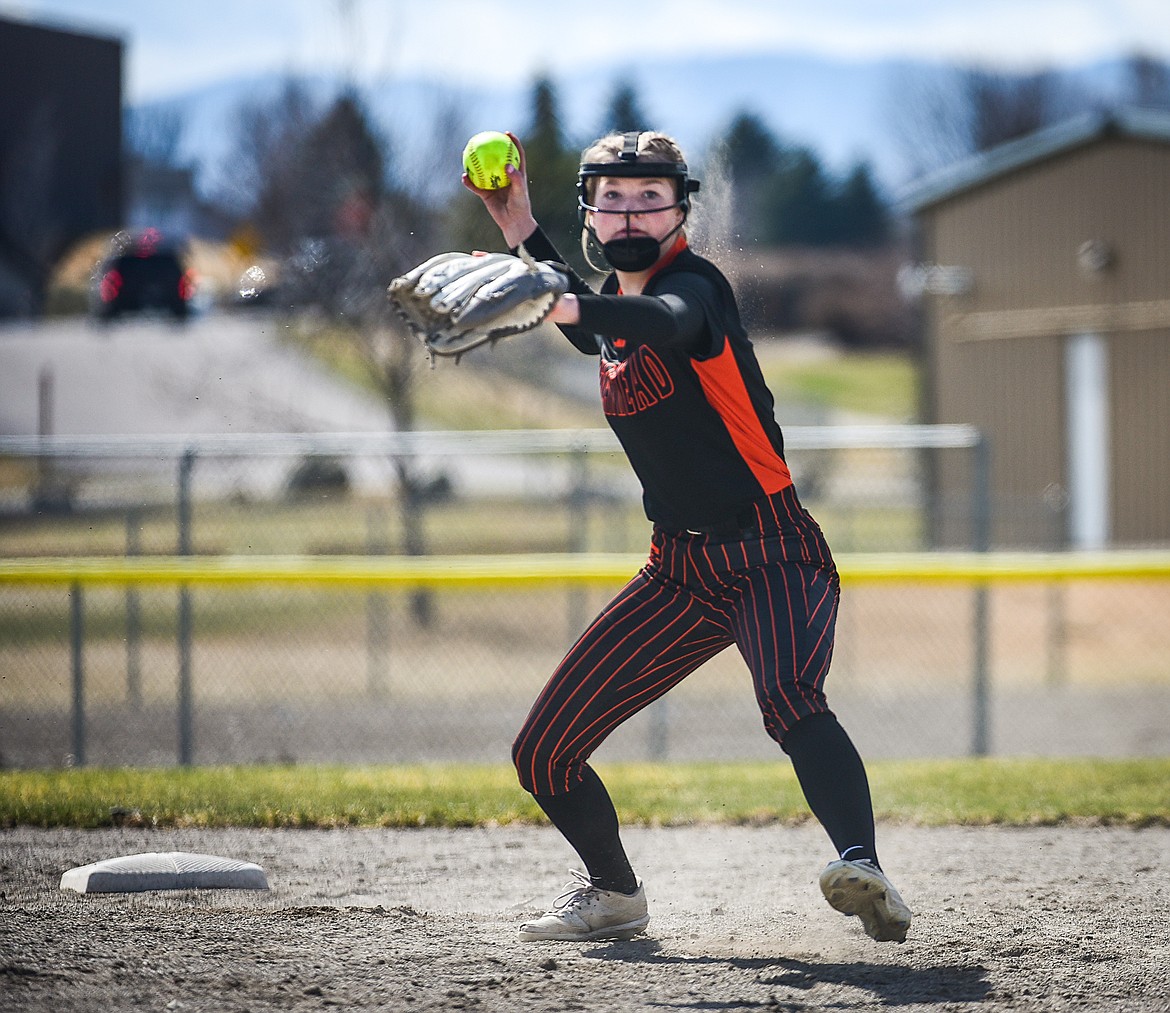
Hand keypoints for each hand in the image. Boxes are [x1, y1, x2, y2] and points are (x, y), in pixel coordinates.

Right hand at [462, 131, 538, 248]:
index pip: (515, 154)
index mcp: (516, 173)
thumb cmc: (520, 207)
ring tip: (466, 154)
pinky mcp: (486, 194)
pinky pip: (475, 186)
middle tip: (483, 138)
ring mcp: (494, 184)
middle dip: (489, 148)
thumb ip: (516, 178)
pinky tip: (464, 176)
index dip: (512, 142)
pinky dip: (469, 182)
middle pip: (496, 159)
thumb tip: (507, 165)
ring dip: (474, 163)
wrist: (513, 223)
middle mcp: (504, 177)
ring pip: (482, 171)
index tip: (506, 133)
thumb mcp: (520, 192)